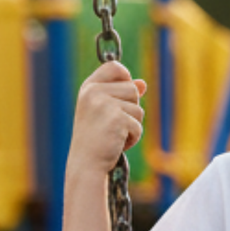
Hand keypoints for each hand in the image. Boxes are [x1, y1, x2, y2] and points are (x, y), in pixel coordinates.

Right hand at [70, 60, 147, 175]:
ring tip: (115, 135)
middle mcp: (94, 92)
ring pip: (138, 108)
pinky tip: (118, 144)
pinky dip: (133, 137)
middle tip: (114, 125)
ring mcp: (105, 104)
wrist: (86, 164)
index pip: (114, 66)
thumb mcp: (104, 112)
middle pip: (132, 89)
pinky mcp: (117, 118)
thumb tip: (143, 84)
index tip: (123, 95)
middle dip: (131, 109)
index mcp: (88, 87)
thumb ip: (121, 95)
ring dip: (133, 125)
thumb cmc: (94, 139)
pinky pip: (138, 125)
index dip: (125, 76)